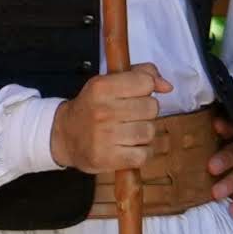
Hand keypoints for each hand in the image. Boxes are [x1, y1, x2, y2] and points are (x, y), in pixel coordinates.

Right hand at [48, 63, 167, 175]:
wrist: (65, 135)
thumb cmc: (93, 106)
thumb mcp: (109, 81)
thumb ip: (141, 75)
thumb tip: (167, 87)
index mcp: (102, 87)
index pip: (145, 82)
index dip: (146, 89)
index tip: (134, 95)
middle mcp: (103, 111)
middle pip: (152, 108)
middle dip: (146, 112)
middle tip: (130, 116)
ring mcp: (105, 136)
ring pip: (149, 131)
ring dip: (144, 133)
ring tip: (128, 132)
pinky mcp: (108, 158)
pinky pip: (144, 155)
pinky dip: (141, 153)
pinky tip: (129, 148)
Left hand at [209, 133, 232, 220]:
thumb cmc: (231, 176)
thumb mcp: (219, 165)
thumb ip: (203, 158)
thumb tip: (170, 159)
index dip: (227, 126)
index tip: (215, 126)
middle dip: (226, 157)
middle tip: (210, 168)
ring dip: (232, 181)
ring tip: (216, 194)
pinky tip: (232, 210)